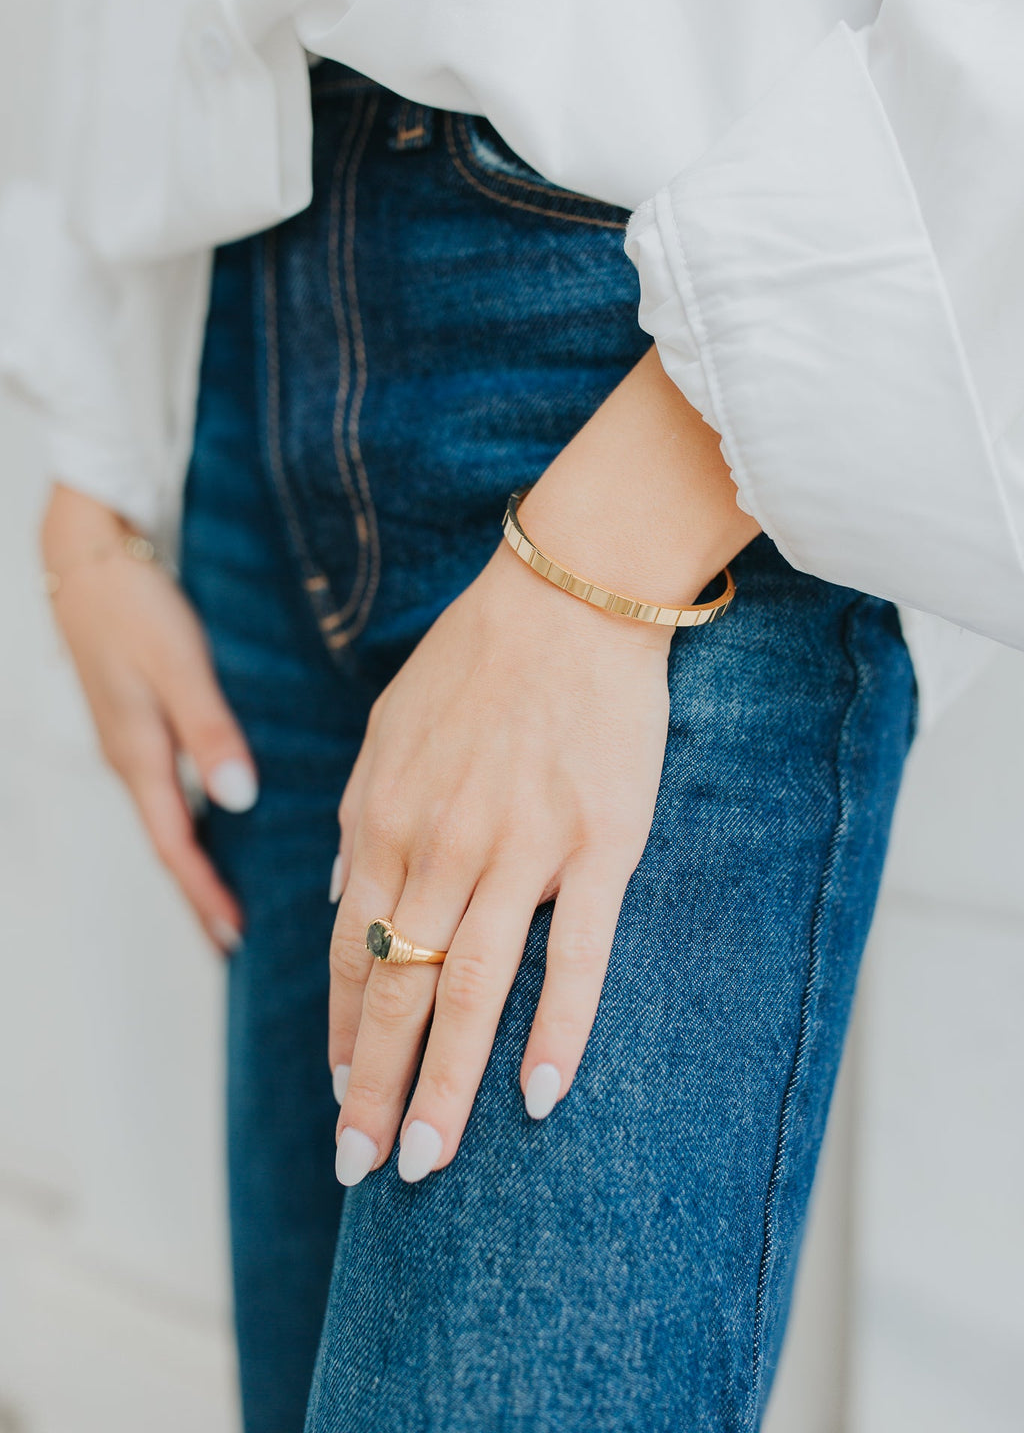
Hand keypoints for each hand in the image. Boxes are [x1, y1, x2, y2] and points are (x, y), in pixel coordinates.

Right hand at [41, 484, 257, 953]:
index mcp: (138, 756)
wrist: (89, 556)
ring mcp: (129, 741)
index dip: (203, 893)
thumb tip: (239, 799)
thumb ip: (209, 731)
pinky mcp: (136, 720)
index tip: (234, 936)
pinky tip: (214, 821)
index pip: (173, 845)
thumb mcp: (177, 666)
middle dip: (196, 893)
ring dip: (192, 861)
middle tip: (231, 938)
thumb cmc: (134, 606)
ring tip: (224, 896)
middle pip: (166, 843)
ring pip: (164, 818)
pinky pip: (163, 789)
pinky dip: (188, 820)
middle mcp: (130, 758)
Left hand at [328, 347, 759, 1184]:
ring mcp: (520, 851)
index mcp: (385, 819)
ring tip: (426, 1160)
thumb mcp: (388, 730)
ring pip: (471, 990)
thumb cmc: (477, 659)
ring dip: (444, 1084)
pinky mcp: (599, 848)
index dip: (340, 1029)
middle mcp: (441, 845)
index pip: (350, 950)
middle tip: (362, 1167)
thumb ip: (362, 819)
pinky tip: (541, 1098)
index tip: (337, 1090)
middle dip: (372, 1086)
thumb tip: (345, 897)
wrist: (569, 595)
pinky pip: (575, 957)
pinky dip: (555, 1032)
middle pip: (397, 988)